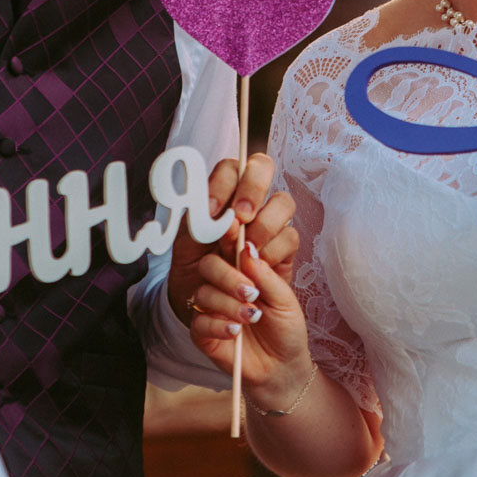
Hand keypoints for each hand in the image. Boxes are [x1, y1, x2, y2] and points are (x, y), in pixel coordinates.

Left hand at [167, 151, 298, 328]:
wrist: (209, 309)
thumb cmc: (195, 273)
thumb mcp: (186, 247)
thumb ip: (199, 226)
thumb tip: (220, 216)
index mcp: (221, 194)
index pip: (230, 168)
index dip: (224, 184)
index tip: (213, 212)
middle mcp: (248, 202)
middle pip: (263, 167)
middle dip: (252, 190)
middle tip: (241, 218)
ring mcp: (269, 222)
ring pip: (283, 202)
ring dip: (263, 225)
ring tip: (245, 251)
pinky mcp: (284, 249)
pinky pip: (290, 237)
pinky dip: (272, 252)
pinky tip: (256, 267)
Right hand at [185, 233, 313, 406]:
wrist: (282, 366)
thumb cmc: (285, 328)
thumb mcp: (285, 299)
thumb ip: (266, 274)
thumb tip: (247, 248)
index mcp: (243, 269)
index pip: (229, 244)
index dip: (230, 237)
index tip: (241, 240)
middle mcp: (223, 284)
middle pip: (208, 264)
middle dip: (229, 276)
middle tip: (251, 292)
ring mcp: (210, 307)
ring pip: (203, 293)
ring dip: (228, 304)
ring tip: (252, 317)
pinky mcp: (202, 332)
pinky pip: (199, 321)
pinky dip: (218, 325)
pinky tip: (236, 332)